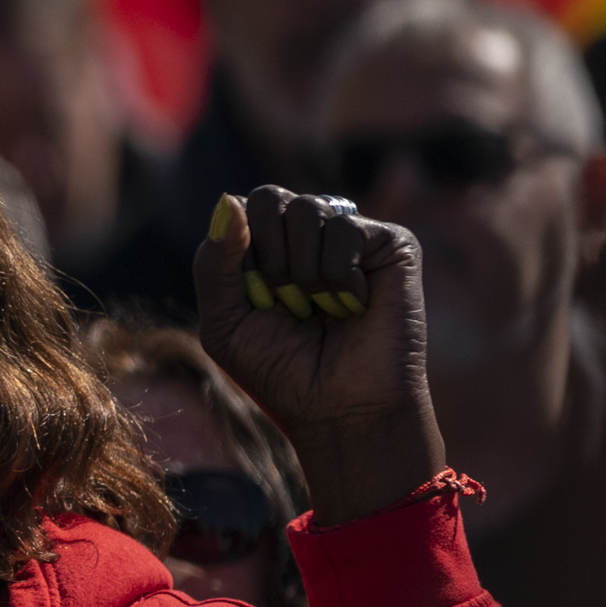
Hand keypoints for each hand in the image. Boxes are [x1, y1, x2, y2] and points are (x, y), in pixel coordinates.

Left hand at [192, 186, 446, 523]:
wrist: (339, 408)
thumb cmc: (282, 370)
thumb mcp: (225, 322)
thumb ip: (213, 262)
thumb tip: (226, 199)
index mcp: (270, 245)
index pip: (244, 206)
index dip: (242, 251)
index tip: (258, 299)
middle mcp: (311, 232)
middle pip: (270, 198)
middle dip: (269, 259)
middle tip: (291, 304)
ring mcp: (353, 235)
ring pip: (307, 209)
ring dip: (303, 273)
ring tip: (322, 308)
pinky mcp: (392, 244)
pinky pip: (345, 228)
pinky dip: (338, 277)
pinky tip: (353, 305)